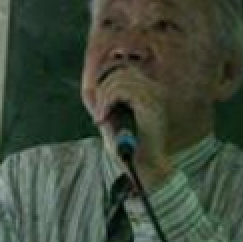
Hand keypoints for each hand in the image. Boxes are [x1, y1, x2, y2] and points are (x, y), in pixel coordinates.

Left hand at [90, 65, 172, 189]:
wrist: (145, 170)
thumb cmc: (130, 150)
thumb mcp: (111, 122)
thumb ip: (102, 105)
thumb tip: (88, 89)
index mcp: (148, 93)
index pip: (123, 70)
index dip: (104, 83)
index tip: (98, 108)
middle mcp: (154, 91)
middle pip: (120, 71)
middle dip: (102, 91)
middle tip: (98, 115)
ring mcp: (155, 97)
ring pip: (119, 79)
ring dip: (103, 98)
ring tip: (101, 118)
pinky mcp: (151, 105)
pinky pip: (122, 89)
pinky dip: (107, 102)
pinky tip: (104, 118)